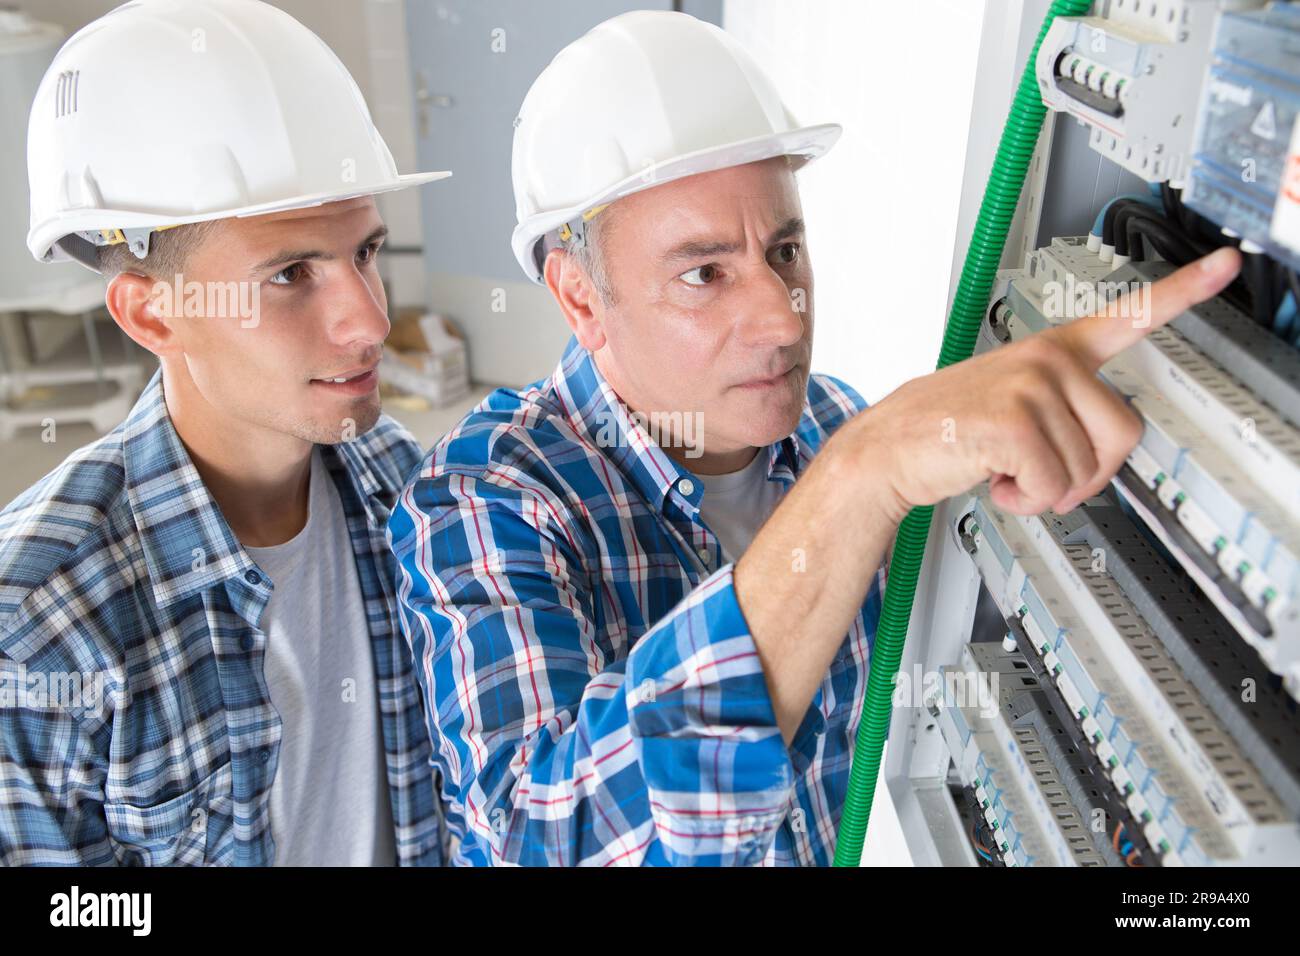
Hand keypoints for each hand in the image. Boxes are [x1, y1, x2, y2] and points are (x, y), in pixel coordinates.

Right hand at [857, 246, 1241, 516]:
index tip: (1226, 263)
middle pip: (1123, 434)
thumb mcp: (1016, 409)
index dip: (1187, 289)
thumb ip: (1067, 415)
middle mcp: (1047, 360)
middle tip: (1042, 473)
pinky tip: (993, 478)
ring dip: (1045, 489)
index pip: (1130, 313)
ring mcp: (1030, 385)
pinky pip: (1051, 484)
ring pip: (1085, 469)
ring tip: (1004, 469)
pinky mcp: (1011, 420)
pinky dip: (1023, 499)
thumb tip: (1104, 457)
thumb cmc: (949, 432)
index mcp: (1054, 351)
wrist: (888, 450)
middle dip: (1086, 473)